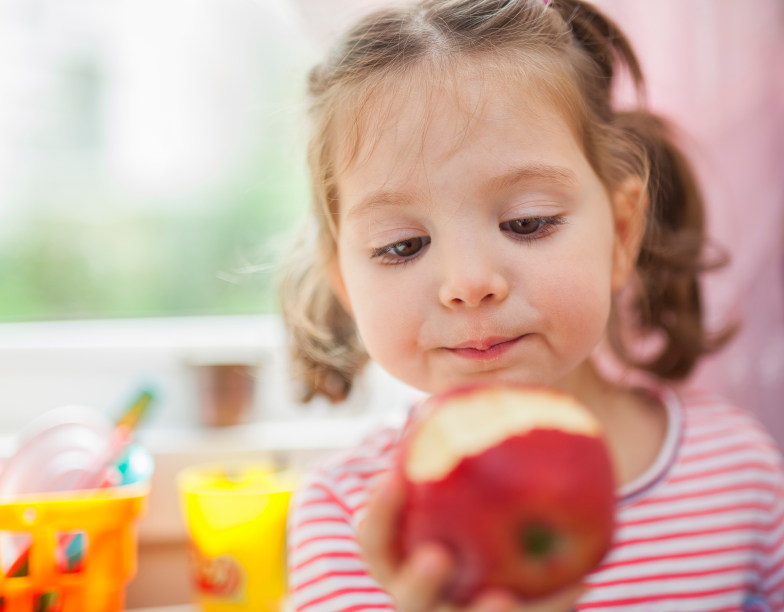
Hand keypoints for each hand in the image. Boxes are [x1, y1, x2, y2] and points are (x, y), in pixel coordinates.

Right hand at [359, 473, 585, 611]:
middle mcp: (420, 597)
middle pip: (408, 600)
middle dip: (417, 582)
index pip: (375, 541)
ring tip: (503, 596)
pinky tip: (581, 578)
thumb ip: (457, 451)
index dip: (379, 513)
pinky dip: (549, 605)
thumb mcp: (456, 486)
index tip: (392, 479)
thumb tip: (492, 392)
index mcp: (399, 559)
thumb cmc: (464, 510)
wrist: (493, 572)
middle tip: (439, 557)